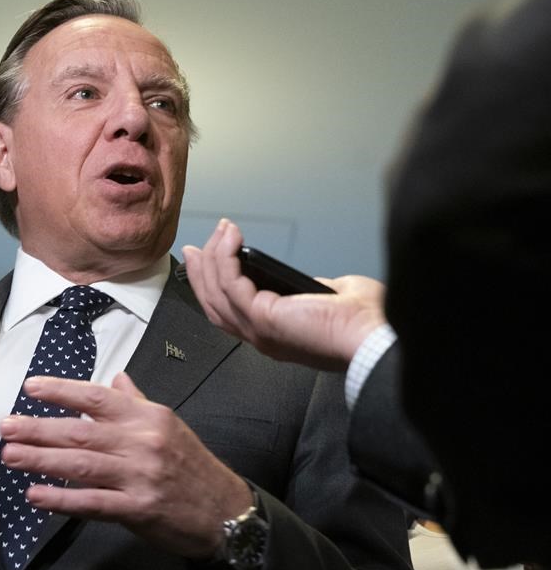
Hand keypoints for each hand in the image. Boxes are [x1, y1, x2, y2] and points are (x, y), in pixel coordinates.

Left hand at [0, 373, 251, 558]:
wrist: (226, 511)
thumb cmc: (192, 466)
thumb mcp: (169, 425)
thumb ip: (136, 402)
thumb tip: (114, 378)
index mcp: (147, 417)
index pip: (96, 396)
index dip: (61, 391)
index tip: (30, 388)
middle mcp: (142, 442)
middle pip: (81, 430)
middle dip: (39, 428)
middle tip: (6, 426)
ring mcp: (139, 476)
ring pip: (81, 464)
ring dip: (42, 460)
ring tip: (11, 457)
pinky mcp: (138, 509)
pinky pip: (93, 502)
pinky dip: (62, 498)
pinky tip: (36, 495)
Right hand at [181, 218, 386, 370]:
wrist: (373, 337)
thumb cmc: (362, 323)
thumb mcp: (329, 299)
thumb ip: (310, 291)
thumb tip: (308, 283)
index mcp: (274, 334)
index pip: (229, 311)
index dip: (212, 285)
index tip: (207, 259)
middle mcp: (260, 336)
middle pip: (213, 303)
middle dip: (201, 271)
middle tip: (198, 245)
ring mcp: (257, 330)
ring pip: (216, 292)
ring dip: (213, 258)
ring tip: (222, 232)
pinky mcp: (262, 318)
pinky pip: (231, 283)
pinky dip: (227, 257)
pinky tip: (232, 238)